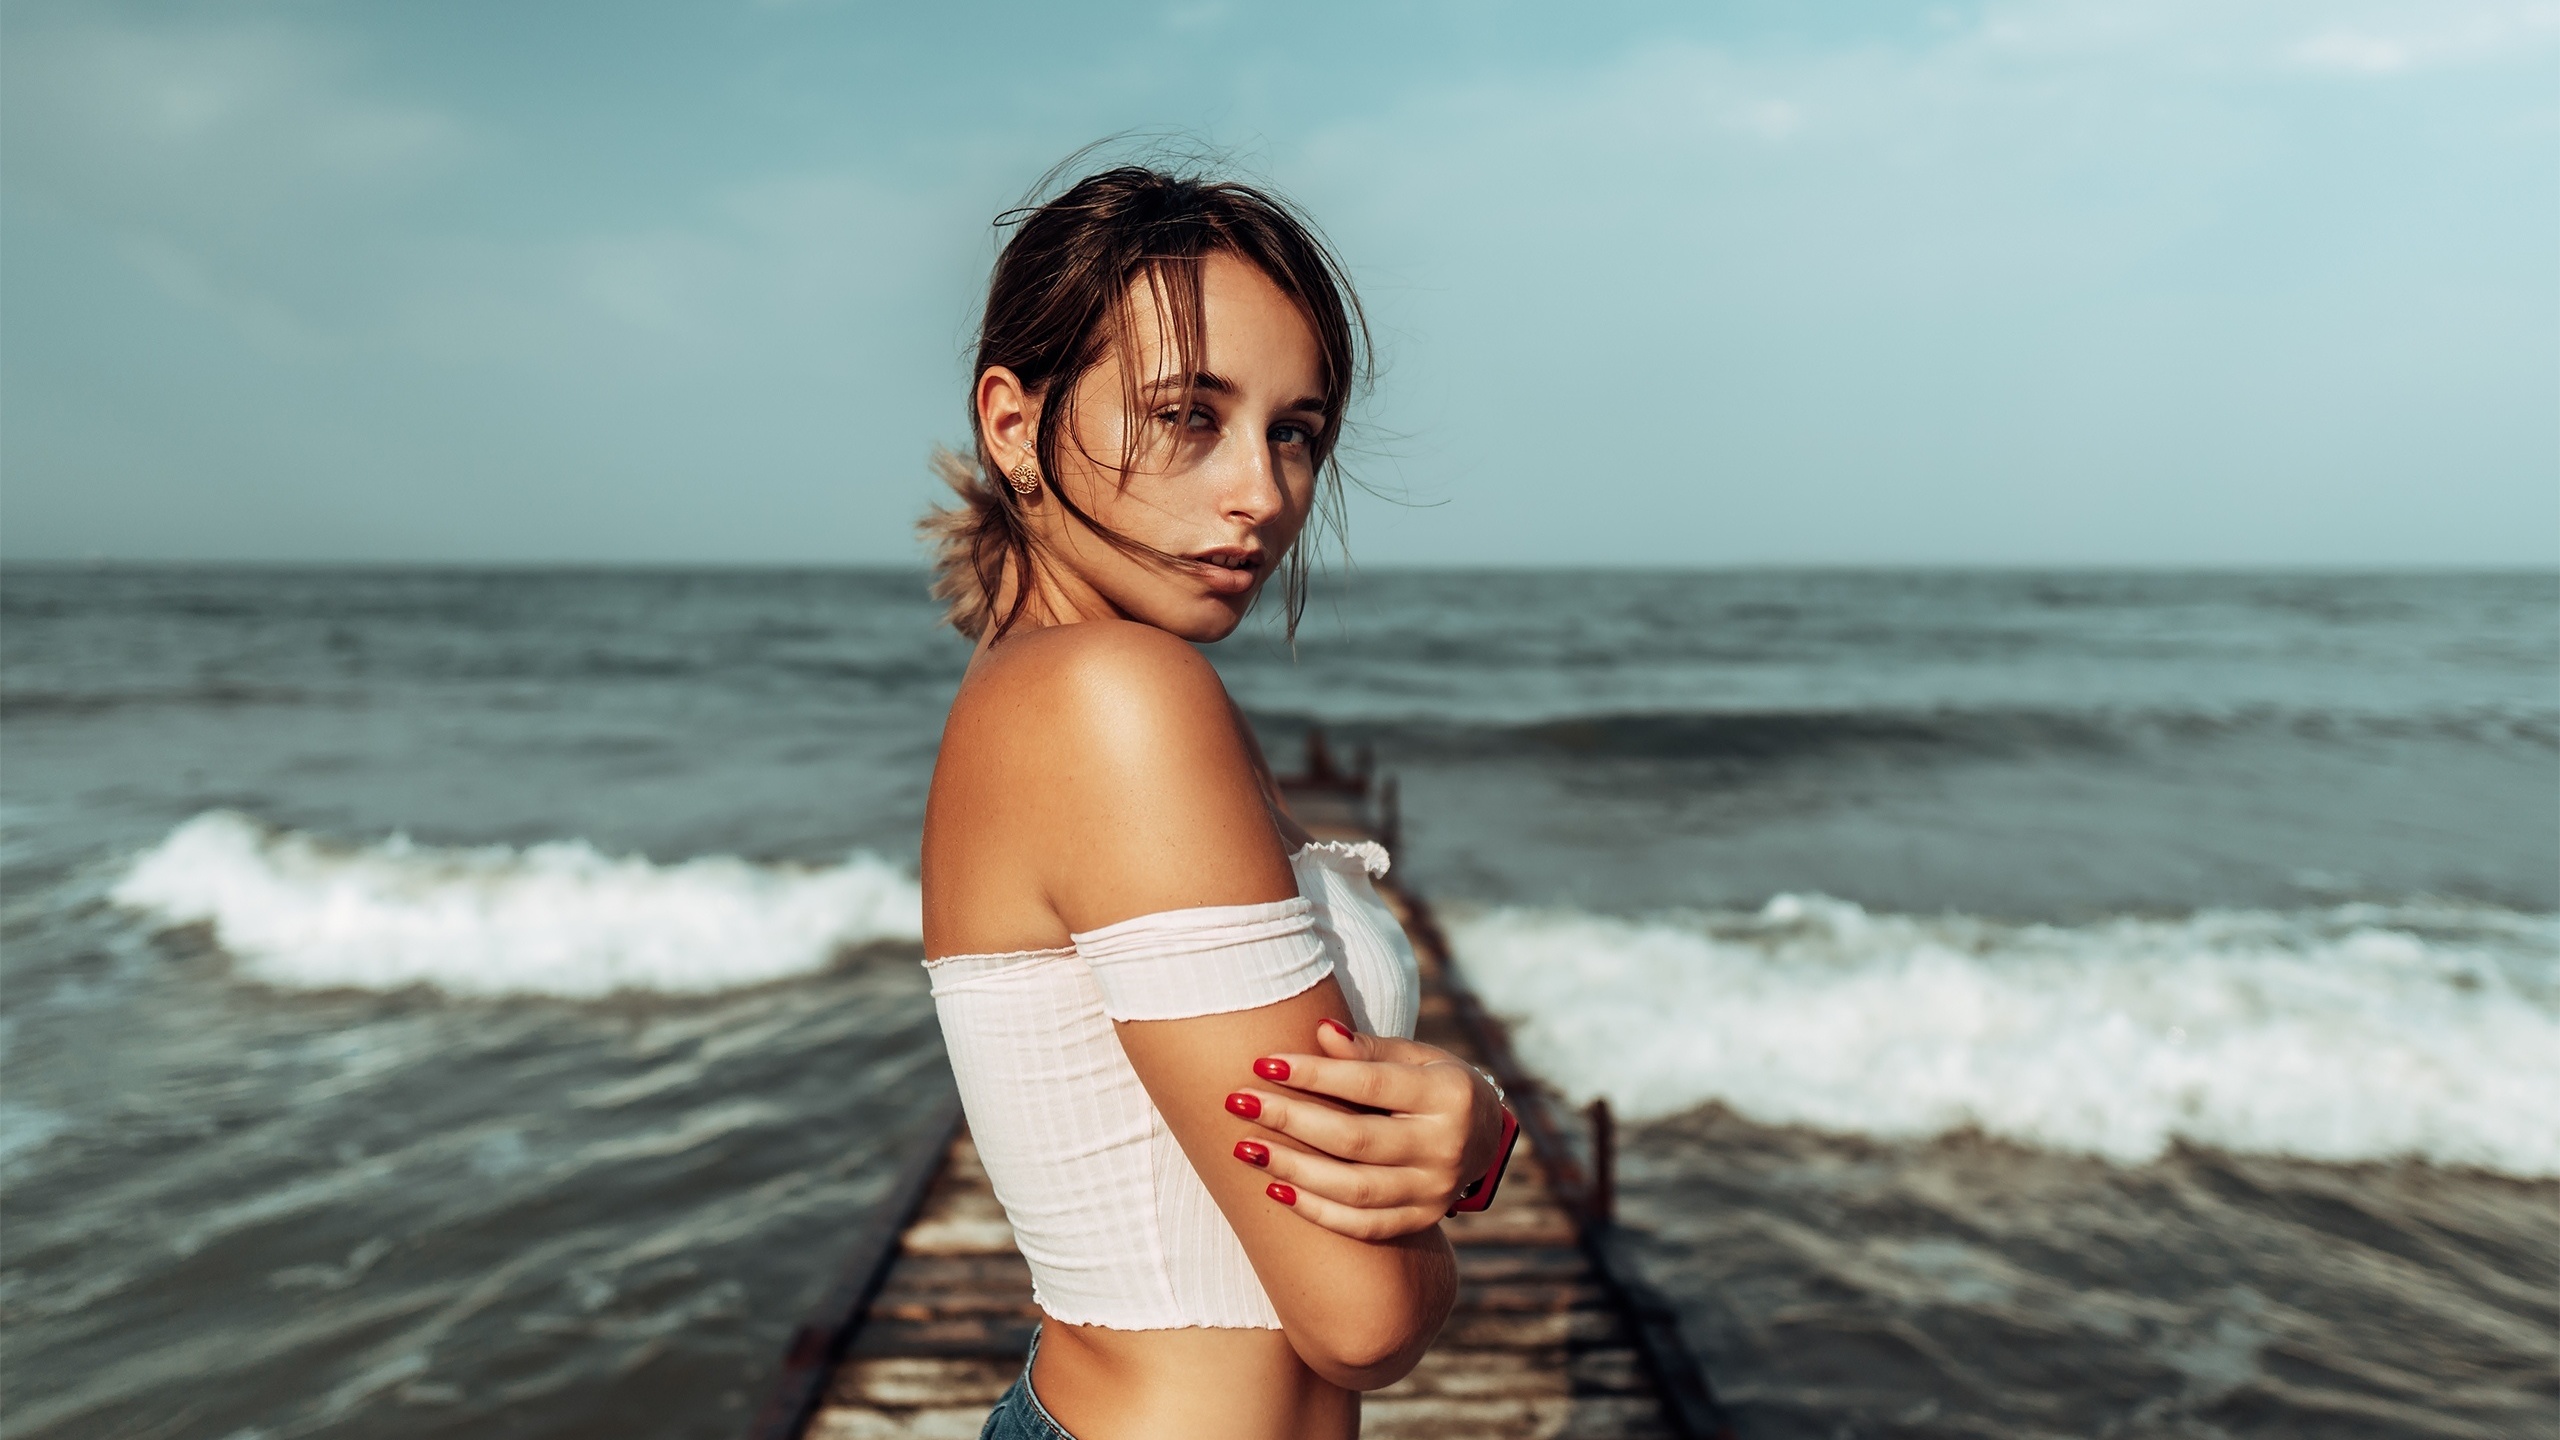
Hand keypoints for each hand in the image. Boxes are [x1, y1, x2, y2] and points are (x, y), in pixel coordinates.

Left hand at [1223, 1018, 1507, 1240]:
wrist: (1482, 1137)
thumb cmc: (1434, 1084)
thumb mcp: (1416, 1056)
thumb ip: (1369, 1049)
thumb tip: (1320, 1032)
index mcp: (1449, 1096)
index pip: (1370, 1085)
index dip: (1314, 1075)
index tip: (1263, 1063)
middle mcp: (1445, 1148)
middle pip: (1356, 1140)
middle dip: (1290, 1120)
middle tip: (1238, 1102)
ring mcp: (1434, 1191)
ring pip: (1354, 1189)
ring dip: (1293, 1169)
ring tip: (1246, 1148)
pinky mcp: (1420, 1220)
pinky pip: (1362, 1225)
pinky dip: (1316, 1211)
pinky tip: (1276, 1189)